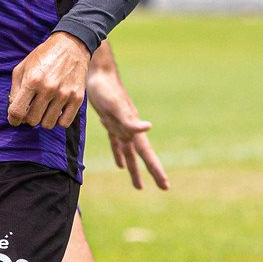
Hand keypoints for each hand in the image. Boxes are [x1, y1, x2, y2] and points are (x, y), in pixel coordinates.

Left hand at [8, 33, 90, 129]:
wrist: (71, 45)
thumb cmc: (43, 56)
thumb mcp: (23, 67)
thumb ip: (15, 89)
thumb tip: (13, 109)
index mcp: (32, 80)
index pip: (17, 112)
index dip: (13, 119)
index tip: (15, 118)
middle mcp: (49, 88)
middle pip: (32, 120)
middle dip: (28, 118)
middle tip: (31, 109)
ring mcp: (64, 94)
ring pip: (48, 124)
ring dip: (43, 119)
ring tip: (44, 109)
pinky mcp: (78, 98)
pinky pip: (64, 123)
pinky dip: (58, 120)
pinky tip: (56, 110)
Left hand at [86, 63, 169, 190]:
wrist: (98, 74)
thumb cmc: (106, 90)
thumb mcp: (116, 107)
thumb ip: (130, 120)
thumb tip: (148, 127)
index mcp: (134, 129)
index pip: (147, 154)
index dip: (156, 170)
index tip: (165, 185)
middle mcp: (130, 129)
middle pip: (142, 156)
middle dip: (152, 172)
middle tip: (164, 187)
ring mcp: (121, 126)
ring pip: (129, 153)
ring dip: (133, 168)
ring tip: (138, 185)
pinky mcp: (110, 122)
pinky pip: (116, 143)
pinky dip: (118, 154)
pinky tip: (118, 164)